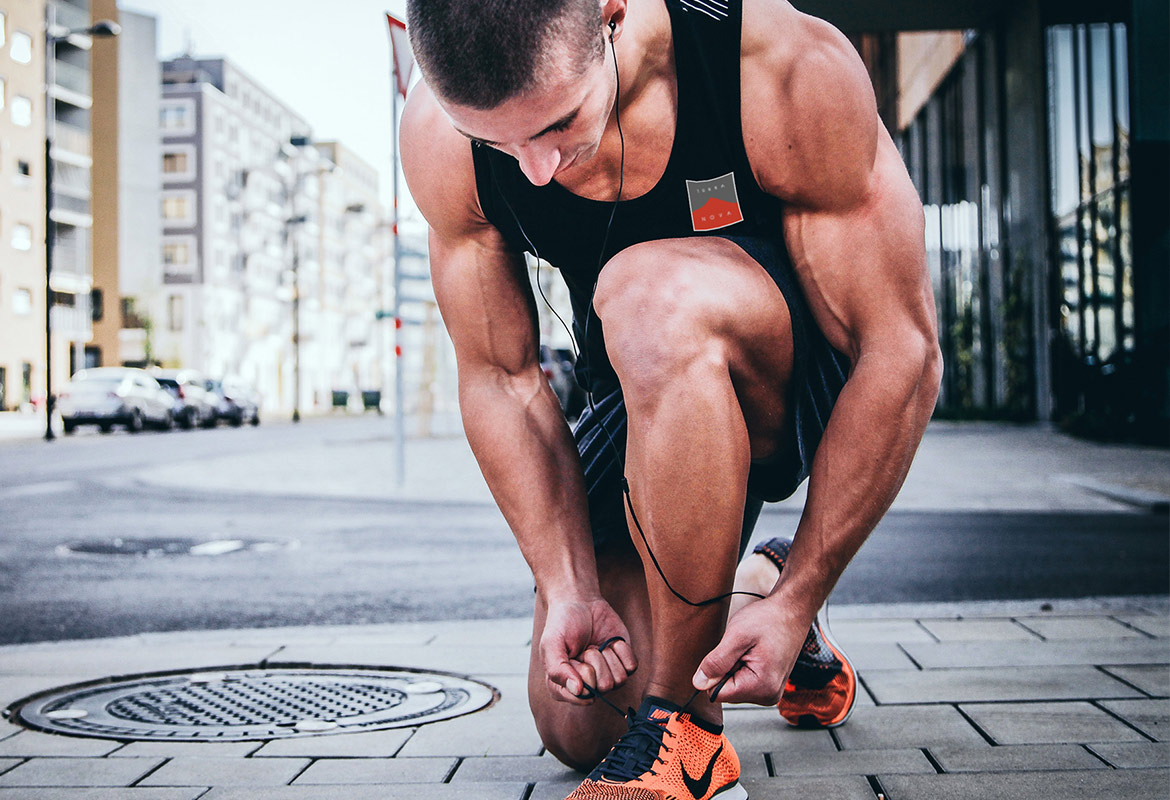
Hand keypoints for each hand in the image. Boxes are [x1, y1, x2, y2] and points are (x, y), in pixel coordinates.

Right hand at [540, 596, 637, 705]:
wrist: (580, 602)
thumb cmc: (562, 624)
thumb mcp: (551, 644)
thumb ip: (557, 670)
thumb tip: (577, 691)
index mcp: (565, 687)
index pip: (582, 697)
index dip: (581, 675)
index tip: (573, 658)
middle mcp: (588, 685)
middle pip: (603, 687)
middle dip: (594, 661)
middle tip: (585, 648)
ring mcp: (607, 675)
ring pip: (619, 680)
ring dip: (607, 656)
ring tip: (596, 645)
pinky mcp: (622, 663)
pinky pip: (631, 667)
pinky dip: (622, 651)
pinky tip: (610, 642)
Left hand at [692, 598, 808, 704]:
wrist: (791, 611)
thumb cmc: (769, 619)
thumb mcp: (737, 636)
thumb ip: (716, 662)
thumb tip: (698, 683)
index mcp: (761, 687)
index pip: (718, 694)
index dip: (715, 672)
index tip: (730, 653)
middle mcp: (768, 695)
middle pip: (727, 691)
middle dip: (727, 668)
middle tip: (743, 648)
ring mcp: (770, 691)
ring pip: (734, 685)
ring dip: (735, 666)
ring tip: (750, 648)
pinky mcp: (769, 684)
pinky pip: (744, 680)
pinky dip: (743, 665)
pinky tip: (755, 652)